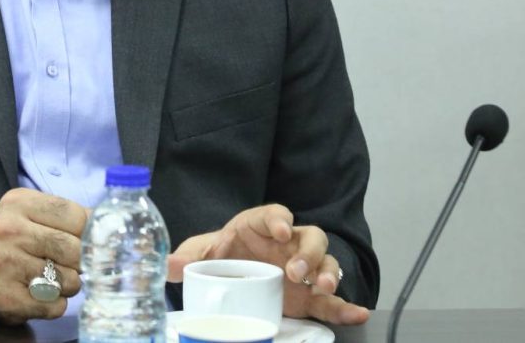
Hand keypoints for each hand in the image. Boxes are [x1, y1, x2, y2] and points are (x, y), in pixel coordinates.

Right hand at [0, 188, 89, 323]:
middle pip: (73, 249)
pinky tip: (42, 294)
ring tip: (55, 278)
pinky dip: (56, 304)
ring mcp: (5, 265)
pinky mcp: (6, 298)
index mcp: (18, 203)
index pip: (75, 216)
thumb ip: (71, 217)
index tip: (94, 241)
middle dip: (81, 261)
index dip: (91, 232)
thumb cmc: (17, 242)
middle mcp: (8, 230)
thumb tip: (113, 226)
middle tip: (73, 263)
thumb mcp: (36, 216)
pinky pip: (55, 305)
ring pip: (68, 280)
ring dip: (70, 284)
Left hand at [168, 204, 368, 325]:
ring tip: (321, 286)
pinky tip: (358, 311)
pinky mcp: (310, 295)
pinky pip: (334, 298)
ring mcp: (303, 269)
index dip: (279, 218)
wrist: (233, 275)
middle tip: (294, 270)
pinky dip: (347, 305)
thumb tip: (166, 266)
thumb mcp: (203, 253)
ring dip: (327, 272)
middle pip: (310, 236)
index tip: (280, 228)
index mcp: (261, 226)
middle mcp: (288, 244)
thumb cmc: (223, 256)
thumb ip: (187, 257)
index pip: (274, 213)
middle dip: (307, 251)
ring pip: (326, 262)